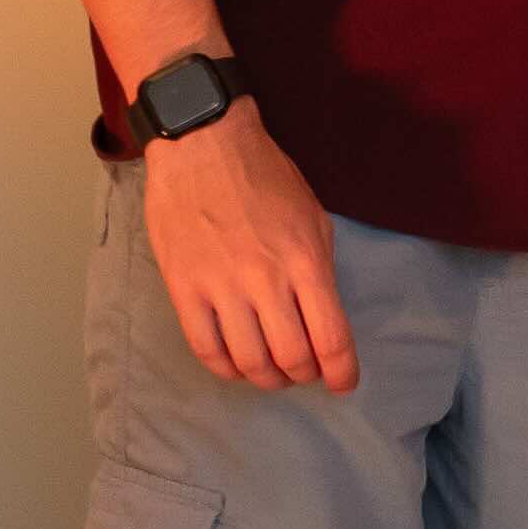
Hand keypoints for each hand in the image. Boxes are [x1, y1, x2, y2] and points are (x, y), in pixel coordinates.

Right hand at [143, 108, 358, 392]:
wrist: (203, 145)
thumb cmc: (265, 176)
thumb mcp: (313, 216)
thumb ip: (319, 269)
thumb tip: (323, 316)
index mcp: (306, 261)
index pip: (331, 337)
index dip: (341, 371)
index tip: (344, 384)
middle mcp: (266, 279)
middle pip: (292, 357)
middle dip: (304, 374)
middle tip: (304, 370)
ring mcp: (221, 286)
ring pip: (249, 361)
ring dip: (266, 377)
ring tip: (272, 372)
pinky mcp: (184, 287)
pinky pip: (206, 348)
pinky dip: (225, 368)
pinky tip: (235, 365)